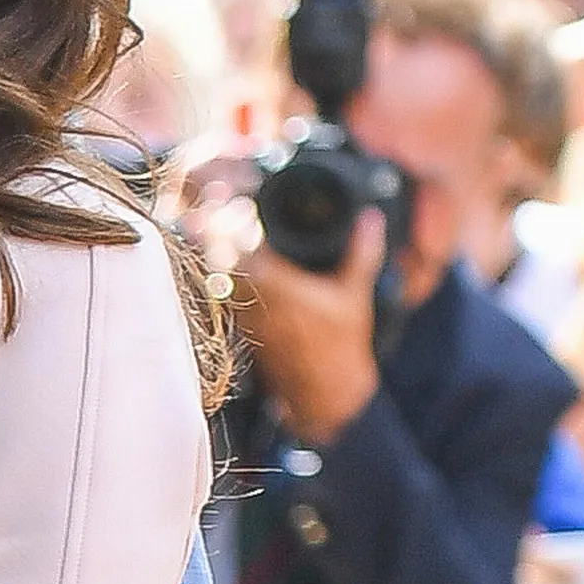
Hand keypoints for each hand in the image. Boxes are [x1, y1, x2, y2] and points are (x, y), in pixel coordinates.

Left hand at [234, 209, 384, 446]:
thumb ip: (362, 253)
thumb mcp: (355, 294)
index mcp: (276, 284)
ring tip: (212, 217)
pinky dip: (217, 266)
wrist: (323, 391)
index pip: (239, 240)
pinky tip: (221, 250)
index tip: (228, 193)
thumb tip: (371, 218)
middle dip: (213, 223)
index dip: (230, 214)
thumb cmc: (339, 344)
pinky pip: (219, 286)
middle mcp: (250, 295)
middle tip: (214, 197)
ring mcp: (240, 309)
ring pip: (213, 268)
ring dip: (211, 243)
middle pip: (216, 250)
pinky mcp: (237, 319)